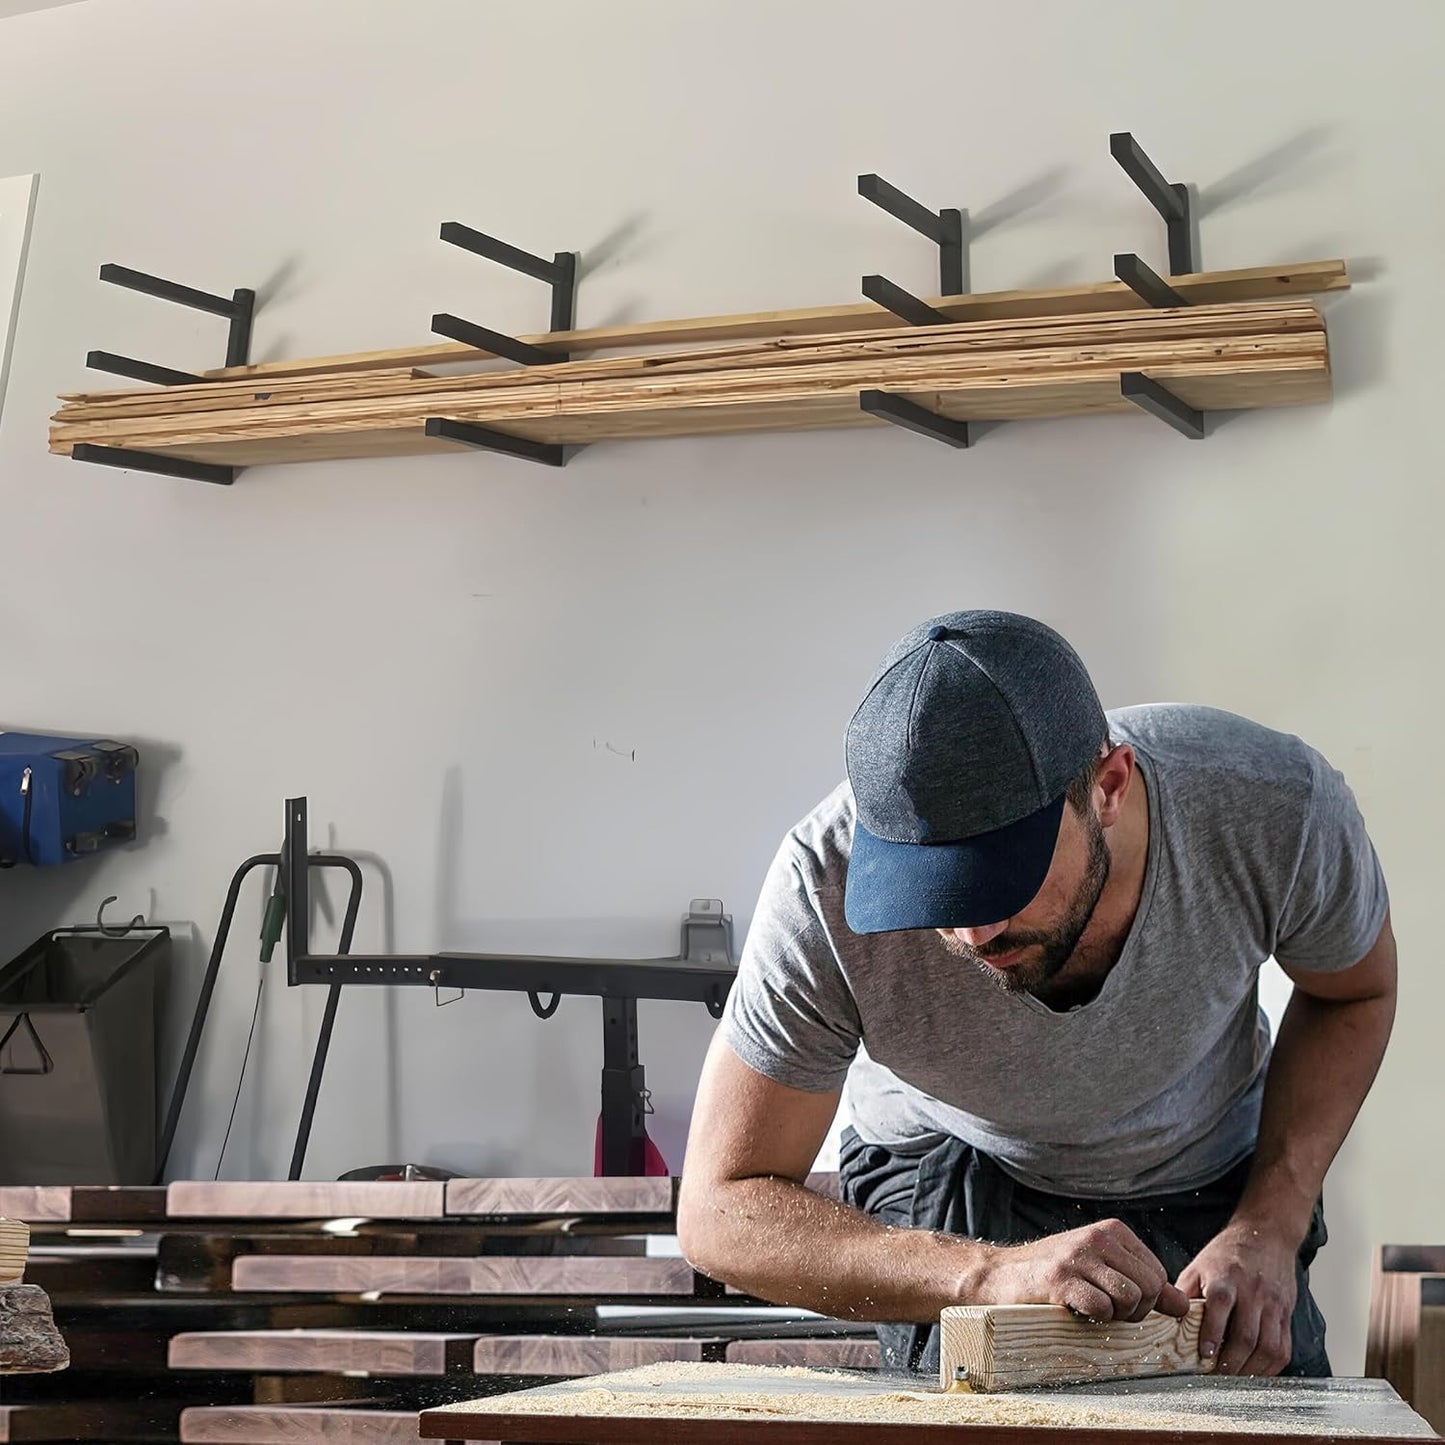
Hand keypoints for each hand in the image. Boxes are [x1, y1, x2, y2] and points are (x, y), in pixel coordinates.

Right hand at [975, 1219, 1189, 1322]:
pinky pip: (1102, 1308)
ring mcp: (1078, 1257)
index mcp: (1113, 1231)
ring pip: (1131, 1299)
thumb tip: (1183, 1306)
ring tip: (1090, 1308)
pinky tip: (1074, 1309)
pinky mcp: (1060, 1279)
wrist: (1002, 1275)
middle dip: (1135, 1311)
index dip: (1147, 1301)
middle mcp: (1098, 1238)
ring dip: (1115, 1316)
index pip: (1159, 1275)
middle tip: (1106, 1310)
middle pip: (1150, 1288)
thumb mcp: (1104, 1270)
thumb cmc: (1057, 1275)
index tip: (1120, 1302)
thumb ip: (1145, 1285)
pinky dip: (1093, 1319)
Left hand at [1177, 1219, 1298, 1375]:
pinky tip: (1255, 1372)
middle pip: (1247, 1335)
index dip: (1212, 1333)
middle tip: (1217, 1375)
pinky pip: (1284, 1348)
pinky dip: (1270, 1367)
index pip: (1220, 1306)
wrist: (1267, 1235)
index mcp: (1226, 1277)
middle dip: (1232, 1362)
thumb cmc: (1228, 1254)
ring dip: (1251, 1369)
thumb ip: (1185, 1291)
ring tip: (1234, 1378)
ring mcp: (1273, 1305)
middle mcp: (1252, 1292)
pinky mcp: (1286, 1315)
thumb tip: (1167, 1318)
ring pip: (1268, 1346)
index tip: (1205, 1355)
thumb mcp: (1199, 1265)